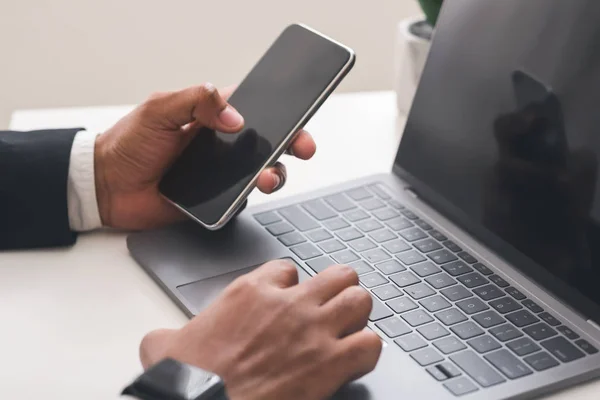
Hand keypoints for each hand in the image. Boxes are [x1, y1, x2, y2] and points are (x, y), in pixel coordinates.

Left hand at [94, 84, 315, 228]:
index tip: (296, 117)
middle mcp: (221, 144)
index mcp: (211, 116)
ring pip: (261, 172)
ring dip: (273, 173)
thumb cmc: (129, 143)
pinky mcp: (215, 199)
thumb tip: (235, 116)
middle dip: (291, 144)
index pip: (255, 110)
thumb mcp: (159, 109)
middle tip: (302, 147)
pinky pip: (241, 199)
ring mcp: (220, 173)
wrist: (108, 186)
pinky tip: (246, 194)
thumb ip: (196, 100)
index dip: (280, 112)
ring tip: (266, 177)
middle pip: (268, 142)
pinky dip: (249, 198)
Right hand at [139, 261, 381, 399]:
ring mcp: (313, 331)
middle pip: (338, 275)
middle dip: (338, 289)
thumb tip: (159, 341)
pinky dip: (366, 351)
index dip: (290, 285)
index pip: (287, 268)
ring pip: (359, 300)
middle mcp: (288, 304)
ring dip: (357, 314)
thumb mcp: (164, 346)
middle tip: (331, 306)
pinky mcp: (329, 363)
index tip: (286, 301)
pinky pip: (369, 345)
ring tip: (348, 328)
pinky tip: (353, 360)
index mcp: (251, 292)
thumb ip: (167, 334)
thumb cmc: (189, 379)